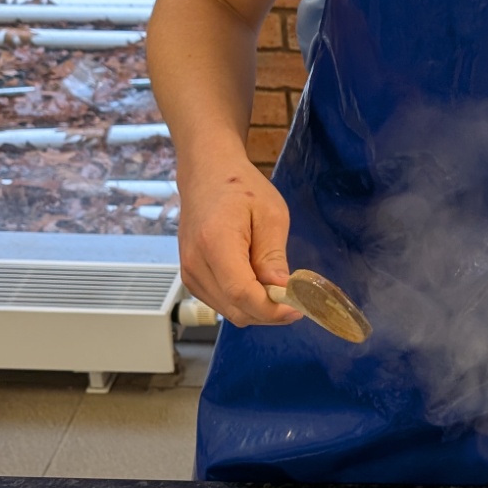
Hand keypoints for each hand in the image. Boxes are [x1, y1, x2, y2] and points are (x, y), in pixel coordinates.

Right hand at [177, 150, 305, 327]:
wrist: (206, 174)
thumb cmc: (239, 187)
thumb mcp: (271, 215)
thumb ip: (273, 256)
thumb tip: (282, 291)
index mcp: (215, 242)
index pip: (242, 294)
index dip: (272, 309)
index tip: (298, 307)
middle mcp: (195, 263)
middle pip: (236, 310)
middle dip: (270, 312)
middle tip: (297, 299)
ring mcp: (189, 273)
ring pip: (230, 312)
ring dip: (258, 309)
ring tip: (278, 288)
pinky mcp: (191, 278)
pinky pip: (222, 303)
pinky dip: (244, 302)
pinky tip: (258, 284)